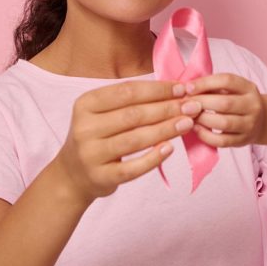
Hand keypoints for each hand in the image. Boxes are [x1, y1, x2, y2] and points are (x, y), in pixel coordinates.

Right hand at [56, 80, 201, 203]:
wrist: (73, 175)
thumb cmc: (98, 137)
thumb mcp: (103, 113)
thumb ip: (132, 101)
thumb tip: (175, 90)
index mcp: (86, 104)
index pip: (127, 92)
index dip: (157, 89)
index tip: (182, 89)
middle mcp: (84, 128)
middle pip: (133, 115)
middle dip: (167, 108)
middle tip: (192, 106)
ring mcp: (91, 154)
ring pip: (135, 139)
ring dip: (165, 130)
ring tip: (188, 123)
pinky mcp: (101, 177)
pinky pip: (132, 168)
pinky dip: (153, 158)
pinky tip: (170, 149)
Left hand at [185, 73, 265, 147]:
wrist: (261, 121)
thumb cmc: (238, 101)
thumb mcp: (232, 89)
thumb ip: (213, 86)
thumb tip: (186, 89)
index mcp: (248, 88)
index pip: (227, 81)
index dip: (205, 83)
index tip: (188, 87)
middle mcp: (252, 105)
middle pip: (224, 103)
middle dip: (200, 103)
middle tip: (184, 105)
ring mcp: (249, 124)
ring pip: (223, 123)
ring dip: (202, 119)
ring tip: (188, 116)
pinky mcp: (243, 140)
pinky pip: (222, 141)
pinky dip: (205, 135)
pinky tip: (196, 129)